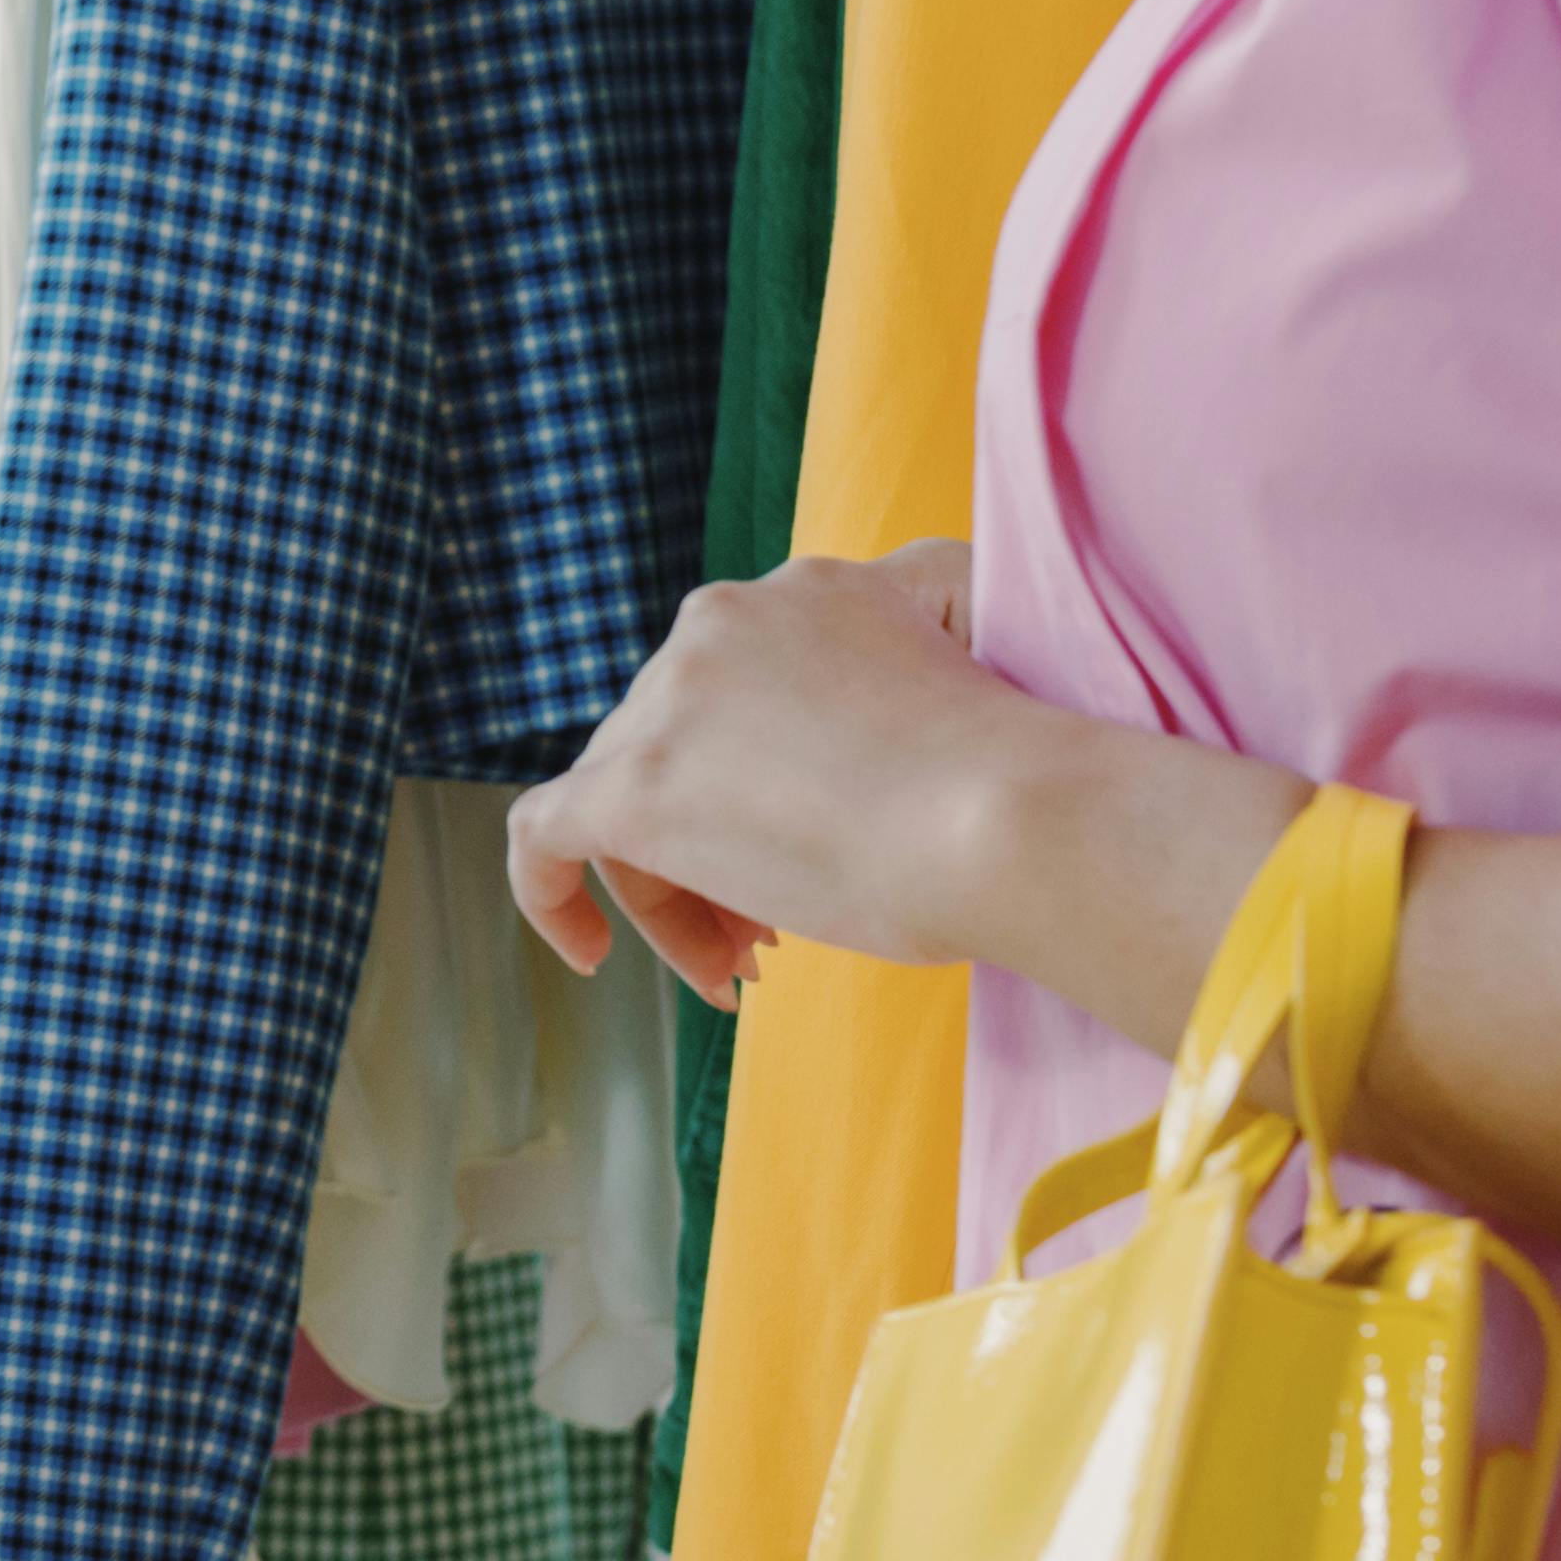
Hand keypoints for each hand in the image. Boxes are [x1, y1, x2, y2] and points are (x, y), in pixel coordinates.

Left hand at [498, 542, 1056, 1005]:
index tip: (818, 854)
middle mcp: (717, 624)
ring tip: (737, 969)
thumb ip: (912, 635)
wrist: (1016, 819)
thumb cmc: (1017, 767)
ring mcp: (670, 703)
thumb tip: (861, 691)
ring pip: (627, 798)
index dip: (762, 781)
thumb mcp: (970, 648)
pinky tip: (587, 954)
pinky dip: (547, 891)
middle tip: (771, 940)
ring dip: (675, 891)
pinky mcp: (636, 789)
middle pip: (679, 746)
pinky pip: (543, 834)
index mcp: (800, 592)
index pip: (738, 694)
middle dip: (717, 845)